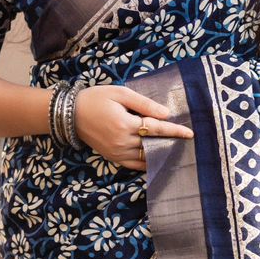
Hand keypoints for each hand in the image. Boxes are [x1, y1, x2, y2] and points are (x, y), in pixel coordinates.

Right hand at [72, 84, 193, 169]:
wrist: (69, 114)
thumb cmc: (95, 99)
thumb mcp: (120, 93)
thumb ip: (144, 104)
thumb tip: (165, 113)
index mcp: (125, 124)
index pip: (156, 128)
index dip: (174, 131)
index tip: (190, 133)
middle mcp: (122, 142)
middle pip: (153, 144)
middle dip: (170, 143)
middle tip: (186, 143)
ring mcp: (117, 153)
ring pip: (145, 157)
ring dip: (161, 154)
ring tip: (176, 151)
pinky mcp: (112, 158)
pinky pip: (134, 165)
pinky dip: (147, 163)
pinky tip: (158, 160)